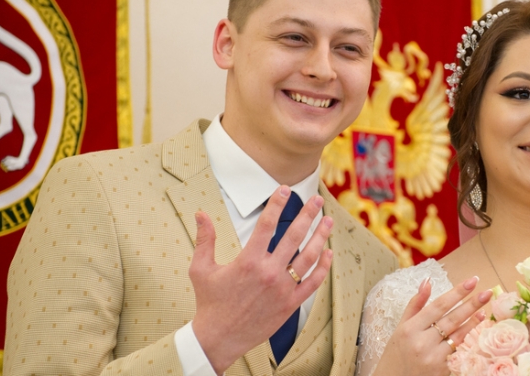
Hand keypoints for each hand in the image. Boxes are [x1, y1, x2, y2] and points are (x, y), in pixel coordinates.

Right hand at [189, 185, 333, 373]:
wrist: (219, 338)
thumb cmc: (209, 303)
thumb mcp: (201, 269)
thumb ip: (204, 239)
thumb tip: (201, 214)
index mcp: (248, 261)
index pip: (267, 224)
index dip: (277, 204)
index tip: (285, 190)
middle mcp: (269, 272)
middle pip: (294, 236)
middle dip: (308, 214)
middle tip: (316, 200)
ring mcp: (282, 289)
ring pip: (309, 257)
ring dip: (321, 237)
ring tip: (329, 221)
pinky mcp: (291, 304)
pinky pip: (312, 283)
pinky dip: (323, 267)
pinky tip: (328, 253)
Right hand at [372, 277, 491, 375]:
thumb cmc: (395, 354)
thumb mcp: (400, 328)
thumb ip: (415, 304)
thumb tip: (427, 281)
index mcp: (410, 329)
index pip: (438, 306)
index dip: (456, 292)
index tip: (472, 281)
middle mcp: (421, 342)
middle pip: (451, 319)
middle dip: (471, 304)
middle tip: (487, 292)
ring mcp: (433, 358)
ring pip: (457, 335)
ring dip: (473, 321)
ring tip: (484, 309)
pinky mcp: (441, 370)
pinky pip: (457, 350)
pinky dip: (467, 336)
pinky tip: (476, 326)